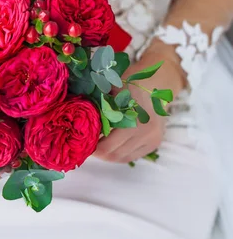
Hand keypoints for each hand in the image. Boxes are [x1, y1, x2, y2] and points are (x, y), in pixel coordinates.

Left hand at [94, 49, 183, 163]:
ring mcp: (151, 139)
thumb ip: (99, 109)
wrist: (157, 81)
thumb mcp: (111, 92)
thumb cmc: (130, 84)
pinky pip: (133, 155)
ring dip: (110, 154)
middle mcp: (144, 134)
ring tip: (100, 145)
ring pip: (124, 157)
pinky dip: (121, 153)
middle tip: (89, 145)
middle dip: (100, 152)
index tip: (84, 142)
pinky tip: (113, 144)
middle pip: (114, 155)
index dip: (93, 148)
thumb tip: (82, 125)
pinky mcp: (155, 142)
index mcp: (133, 122)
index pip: (106, 147)